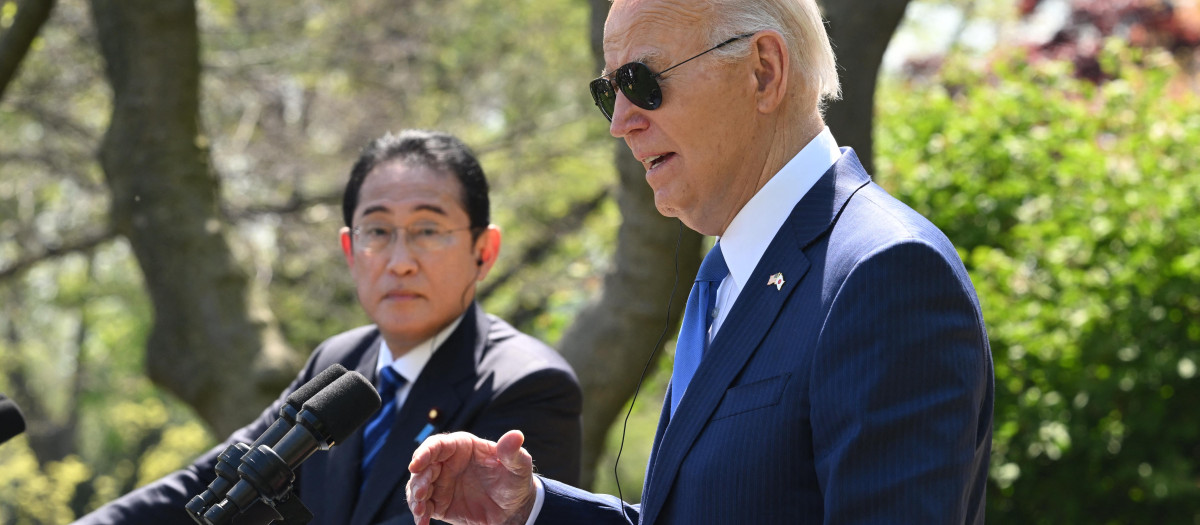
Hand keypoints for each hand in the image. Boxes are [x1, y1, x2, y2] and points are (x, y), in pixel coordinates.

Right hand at [407, 430, 537, 524]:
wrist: (513, 509)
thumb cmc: (515, 481)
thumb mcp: (518, 467)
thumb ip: (513, 453)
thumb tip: (516, 435)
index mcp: (463, 447)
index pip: (438, 445)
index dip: (425, 452)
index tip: (416, 464)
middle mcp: (447, 463)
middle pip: (423, 466)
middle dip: (419, 479)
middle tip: (422, 493)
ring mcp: (442, 483)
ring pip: (418, 485)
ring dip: (415, 497)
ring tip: (421, 510)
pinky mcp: (440, 502)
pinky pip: (424, 506)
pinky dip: (420, 513)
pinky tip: (422, 521)